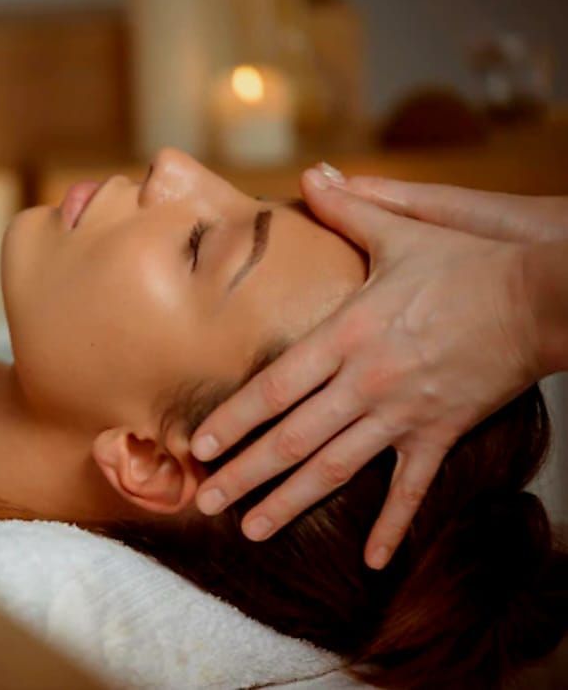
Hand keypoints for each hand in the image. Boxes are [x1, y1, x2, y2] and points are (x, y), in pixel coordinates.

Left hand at [191, 165, 545, 568]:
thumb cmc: (467, 263)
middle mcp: (365, 382)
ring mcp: (402, 413)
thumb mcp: (403, 231)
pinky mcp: (441, 432)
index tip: (200, 446)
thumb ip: (350, 206)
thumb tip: (312, 174)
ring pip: (335, 467)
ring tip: (252, 529)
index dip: (234, 419)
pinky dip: (394, 524)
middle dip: (245, 473)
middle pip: (292, 438)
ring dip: (291, 501)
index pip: (274, 387)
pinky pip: (412, 487)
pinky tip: (372, 560)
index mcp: (347, 335)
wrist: (541, 296)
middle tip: (205, 502)